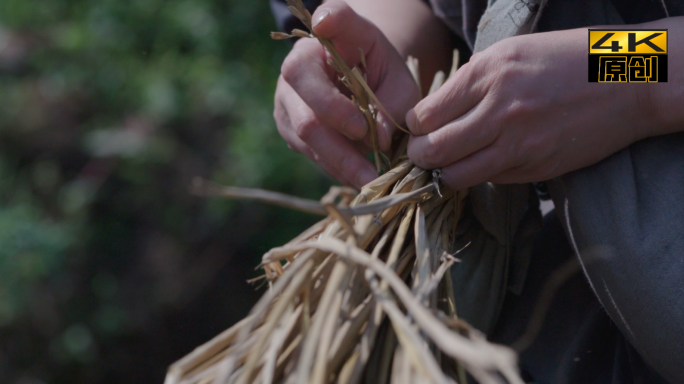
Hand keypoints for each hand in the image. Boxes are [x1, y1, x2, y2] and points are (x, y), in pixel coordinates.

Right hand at [274, 0, 419, 188]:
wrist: (358, 87)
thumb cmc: (382, 79)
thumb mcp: (400, 83)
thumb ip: (395, 104)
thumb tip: (379, 139)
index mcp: (336, 35)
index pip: (332, 16)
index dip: (328, 19)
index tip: (325, 23)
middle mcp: (300, 59)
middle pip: (304, 86)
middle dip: (339, 125)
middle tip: (371, 150)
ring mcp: (287, 94)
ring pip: (305, 129)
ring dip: (340, 158)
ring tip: (371, 179)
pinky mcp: (287, 124)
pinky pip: (307, 149)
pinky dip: (335, 166)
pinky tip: (357, 176)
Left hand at [406, 28, 653, 189]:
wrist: (631, 81)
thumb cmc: (568, 60)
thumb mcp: (512, 52)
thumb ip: (472, 80)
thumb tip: (437, 109)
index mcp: (488, 73)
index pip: (425, 115)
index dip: (415, 126)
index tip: (420, 128)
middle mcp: (498, 110)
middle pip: (432, 152)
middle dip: (419, 157)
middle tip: (422, 155)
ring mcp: (518, 144)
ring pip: (456, 177)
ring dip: (444, 175)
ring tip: (448, 165)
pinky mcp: (536, 169)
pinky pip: (490, 181)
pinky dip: (481, 175)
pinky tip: (487, 162)